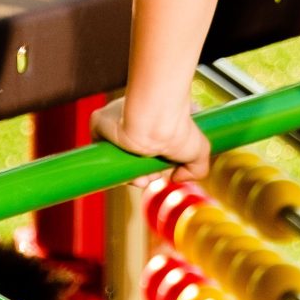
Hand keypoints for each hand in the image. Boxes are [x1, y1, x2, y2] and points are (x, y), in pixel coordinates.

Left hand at [91, 96, 212, 170]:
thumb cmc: (178, 128)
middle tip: (151, 178)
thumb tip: (176, 178)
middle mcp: (135, 119)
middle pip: (134, 155)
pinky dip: (108, 162)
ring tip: (140, 179)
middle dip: (142, 175)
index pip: (151, 148)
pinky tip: (123, 171)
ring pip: (116, 155)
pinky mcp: (100, 121)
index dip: (155, 168)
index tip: (162, 175)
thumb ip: (197, 168)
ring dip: (127, 173)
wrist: (156, 121)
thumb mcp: (199, 150)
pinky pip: (100, 146)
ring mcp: (116, 120)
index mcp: (156, 122)